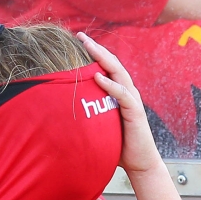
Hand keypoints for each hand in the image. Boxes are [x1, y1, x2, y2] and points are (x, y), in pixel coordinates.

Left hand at [76, 33, 163, 174]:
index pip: (105, 67)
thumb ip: (86, 115)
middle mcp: (126, 92)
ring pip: (118, 73)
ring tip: (89, 47)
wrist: (140, 163)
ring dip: (103, 59)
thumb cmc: (117, 146)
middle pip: (112, 64)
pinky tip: (98, 77)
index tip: (76, 41)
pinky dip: (110, 85)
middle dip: (96, 49)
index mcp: (118, 93)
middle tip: (80, 35)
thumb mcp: (98, 126)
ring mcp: (132, 100)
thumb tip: (60, 114)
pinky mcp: (136, 112)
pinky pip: (123, 94)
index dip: (93, 53)